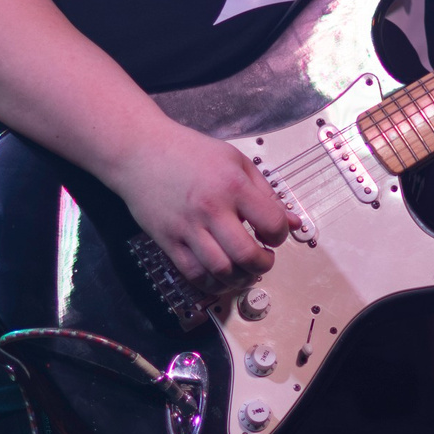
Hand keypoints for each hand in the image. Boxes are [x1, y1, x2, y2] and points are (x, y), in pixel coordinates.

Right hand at [106, 117, 292, 285]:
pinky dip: (212, 283)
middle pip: (246, 254)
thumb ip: (266, 192)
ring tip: (244, 270)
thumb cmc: (187, 152)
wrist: (140, 150)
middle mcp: (210, 208)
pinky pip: (194, 274)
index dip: (280, 235)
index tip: (274, 235)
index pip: (271, 223)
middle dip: (263, 264)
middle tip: (264, 260)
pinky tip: (221, 276)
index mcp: (232, 185)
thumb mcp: (235, 161)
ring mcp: (187, 227)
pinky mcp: (168, 241)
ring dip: (240, 278)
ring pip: (221, 270)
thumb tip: (293, 221)